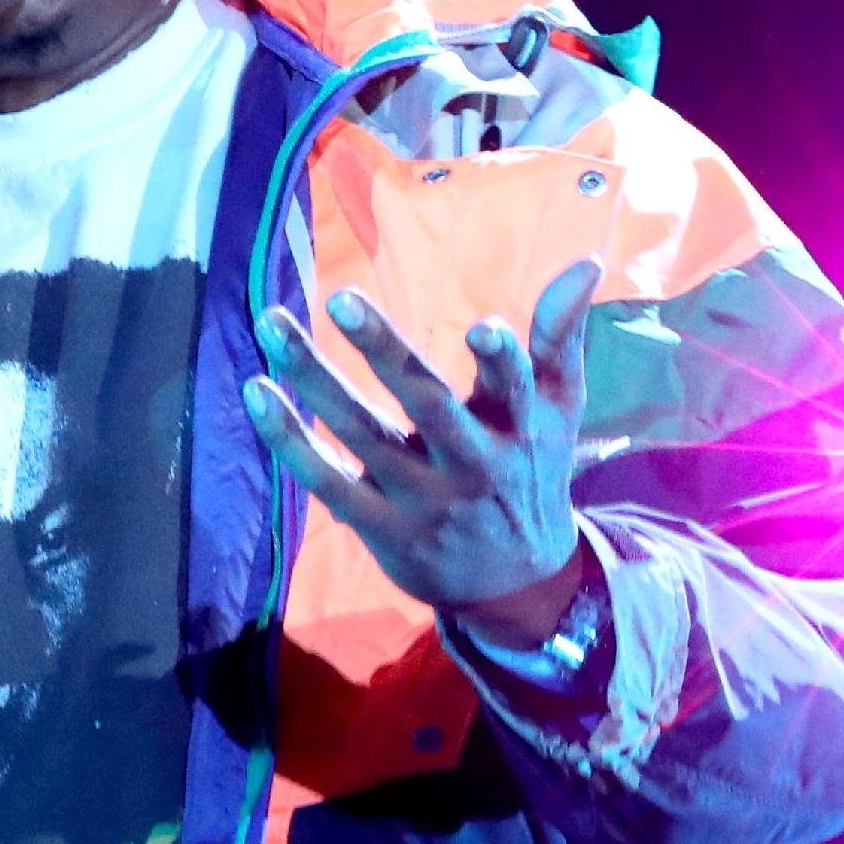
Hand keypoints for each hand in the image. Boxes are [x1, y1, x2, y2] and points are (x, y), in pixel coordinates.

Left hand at [246, 258, 604, 644]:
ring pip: (362, 434)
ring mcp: (421, 498)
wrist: (513, 582)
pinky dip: (288, 439)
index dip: (501, 360)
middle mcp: (470, 463)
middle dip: (383, 349)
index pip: (515, 388)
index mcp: (518, 428)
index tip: (482, 328)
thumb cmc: (530, 471)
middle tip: (341, 297)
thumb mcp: (559, 408)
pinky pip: (325, 480)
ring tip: (273, 323)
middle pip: (426, 403)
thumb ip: (560, 335)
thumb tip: (586, 261)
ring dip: (314, 378)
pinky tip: (257, 392)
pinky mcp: (379, 526)